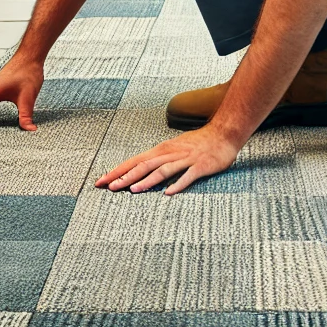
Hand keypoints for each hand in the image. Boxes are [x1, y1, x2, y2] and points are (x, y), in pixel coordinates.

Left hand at [95, 125, 242, 194]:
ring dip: (147, 180)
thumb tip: (140, 170)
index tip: (102, 181)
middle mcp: (170, 153)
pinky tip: (168, 193)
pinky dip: (177, 184)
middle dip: (125, 177)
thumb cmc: (198, 143)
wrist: (224, 133)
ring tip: (133, 190)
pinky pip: (187, 176)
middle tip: (109, 187)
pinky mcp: (200, 166)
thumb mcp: (174, 148)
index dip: (118, 171)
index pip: (135, 161)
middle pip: (144, 165)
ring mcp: (185, 159)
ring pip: (162, 170)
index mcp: (162, 150)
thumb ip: (159, 159)